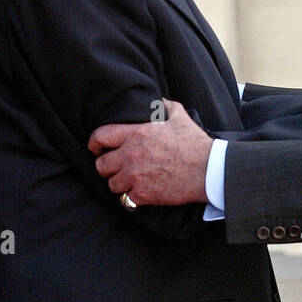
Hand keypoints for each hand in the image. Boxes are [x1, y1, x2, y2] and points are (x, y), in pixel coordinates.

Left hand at [89, 101, 210, 205]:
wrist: (208, 169)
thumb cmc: (194, 143)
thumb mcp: (179, 116)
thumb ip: (165, 106)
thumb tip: (158, 101)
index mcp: (135, 134)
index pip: (100, 137)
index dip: (94, 144)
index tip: (96, 149)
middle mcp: (130, 155)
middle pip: (101, 165)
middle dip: (107, 167)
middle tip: (116, 168)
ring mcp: (135, 177)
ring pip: (112, 184)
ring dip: (119, 183)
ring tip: (130, 181)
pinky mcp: (143, 195)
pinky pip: (125, 200)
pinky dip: (131, 198)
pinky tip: (140, 194)